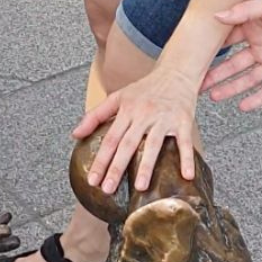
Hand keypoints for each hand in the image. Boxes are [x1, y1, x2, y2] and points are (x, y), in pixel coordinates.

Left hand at [72, 64, 197, 193]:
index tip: (92, 180)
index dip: (100, 160)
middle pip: (128, 143)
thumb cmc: (146, 88)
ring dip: (147, 166)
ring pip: (154, 144)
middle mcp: (144, 114)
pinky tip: (186, 176)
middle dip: (117, 167)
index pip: (110, 138)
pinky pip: (185, 142)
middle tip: (108, 188)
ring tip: (140, 188)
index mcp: (127, 109)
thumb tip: (75, 134)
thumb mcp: (118, 96)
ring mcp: (163, 118)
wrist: (176, 72)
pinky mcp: (183, 121)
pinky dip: (187, 159)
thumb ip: (96, 115)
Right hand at [203, 0, 261, 109]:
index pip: (226, 41)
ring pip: (248, 78)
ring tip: (213, 96)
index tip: (192, 57)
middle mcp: (261, 45)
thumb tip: (217, 15)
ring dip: (231, 87)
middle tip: (197, 84)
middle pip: (233, 64)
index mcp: (253, 27)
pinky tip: (243, 105)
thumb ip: (243, 12)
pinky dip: (257, 98)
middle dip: (215, 74)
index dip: (210, 50)